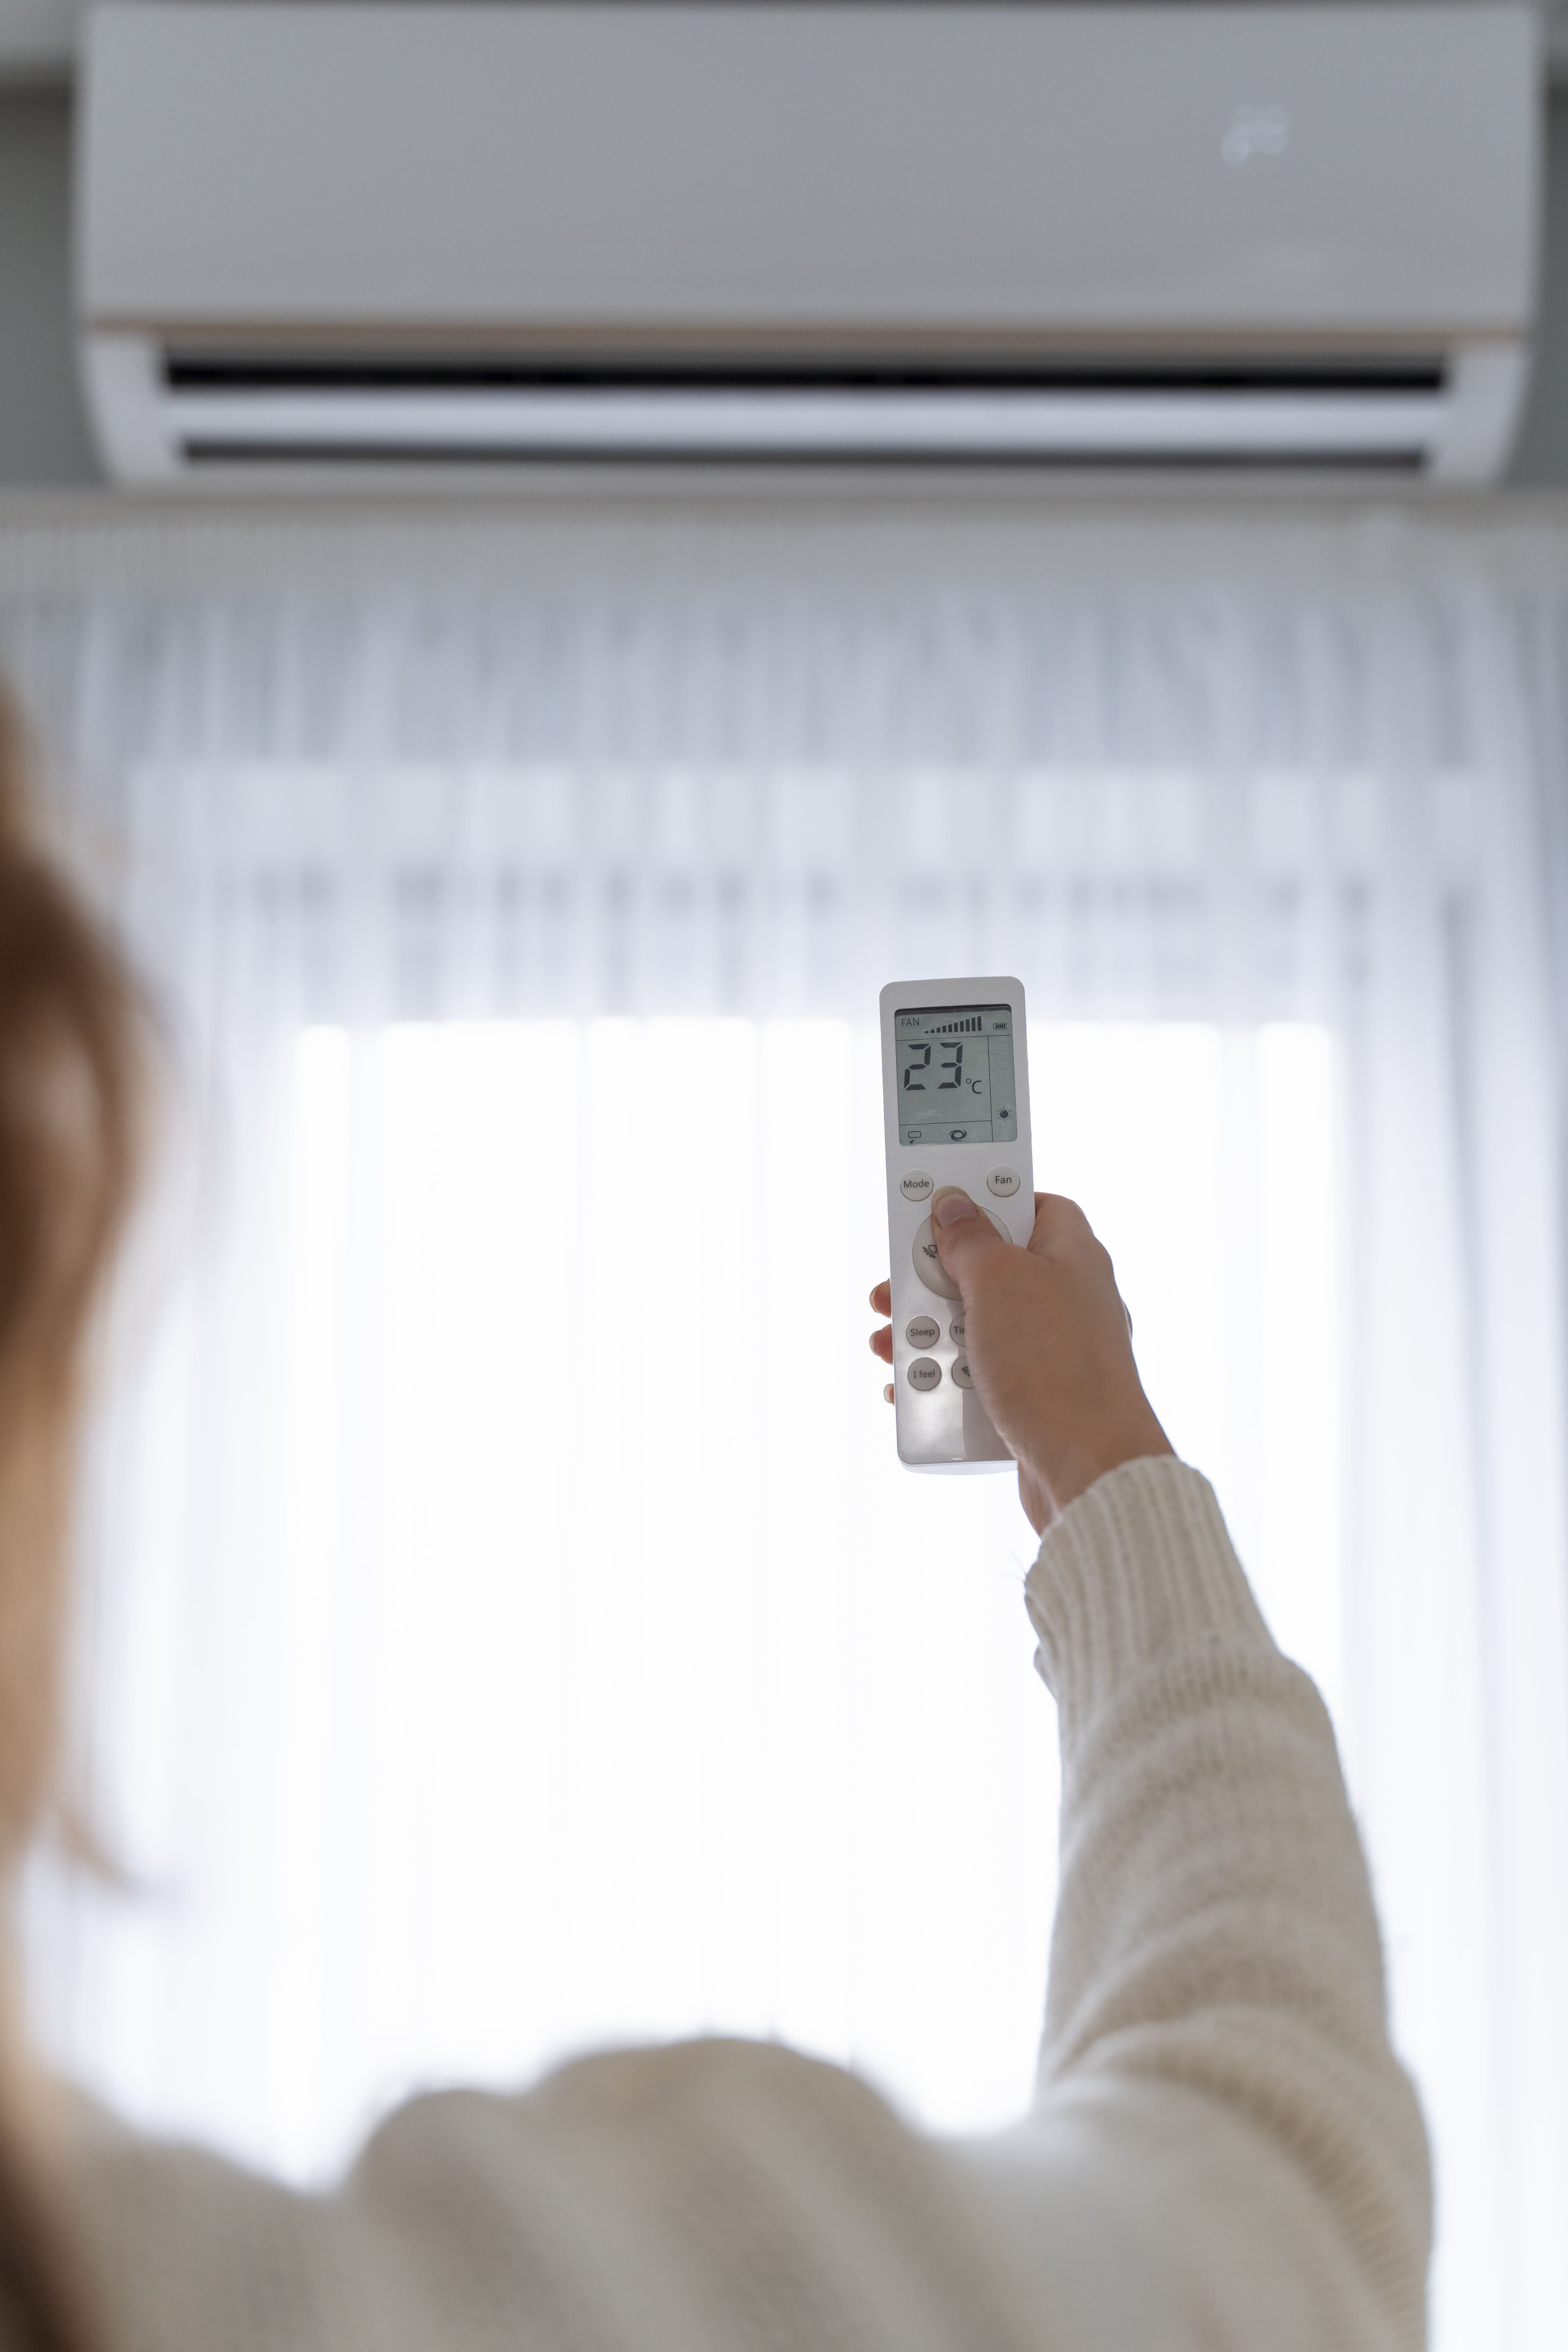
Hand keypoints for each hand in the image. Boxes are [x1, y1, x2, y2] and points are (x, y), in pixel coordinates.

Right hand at [869, 1189, 1171, 1532]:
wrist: (1088, 1467)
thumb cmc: (1055, 1366)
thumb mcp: (999, 1279)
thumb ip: (971, 1239)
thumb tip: (956, 1206)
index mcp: (1072, 1254)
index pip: (1031, 1205)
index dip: (984, 1201)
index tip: (937, 1208)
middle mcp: (1066, 1300)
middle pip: (989, 1270)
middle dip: (933, 1282)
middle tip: (891, 1289)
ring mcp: (1052, 1353)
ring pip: (977, 1328)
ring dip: (928, 1335)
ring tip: (890, 1345)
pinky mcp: (1035, 1400)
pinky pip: (980, 1379)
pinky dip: (945, 1381)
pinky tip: (912, 1390)